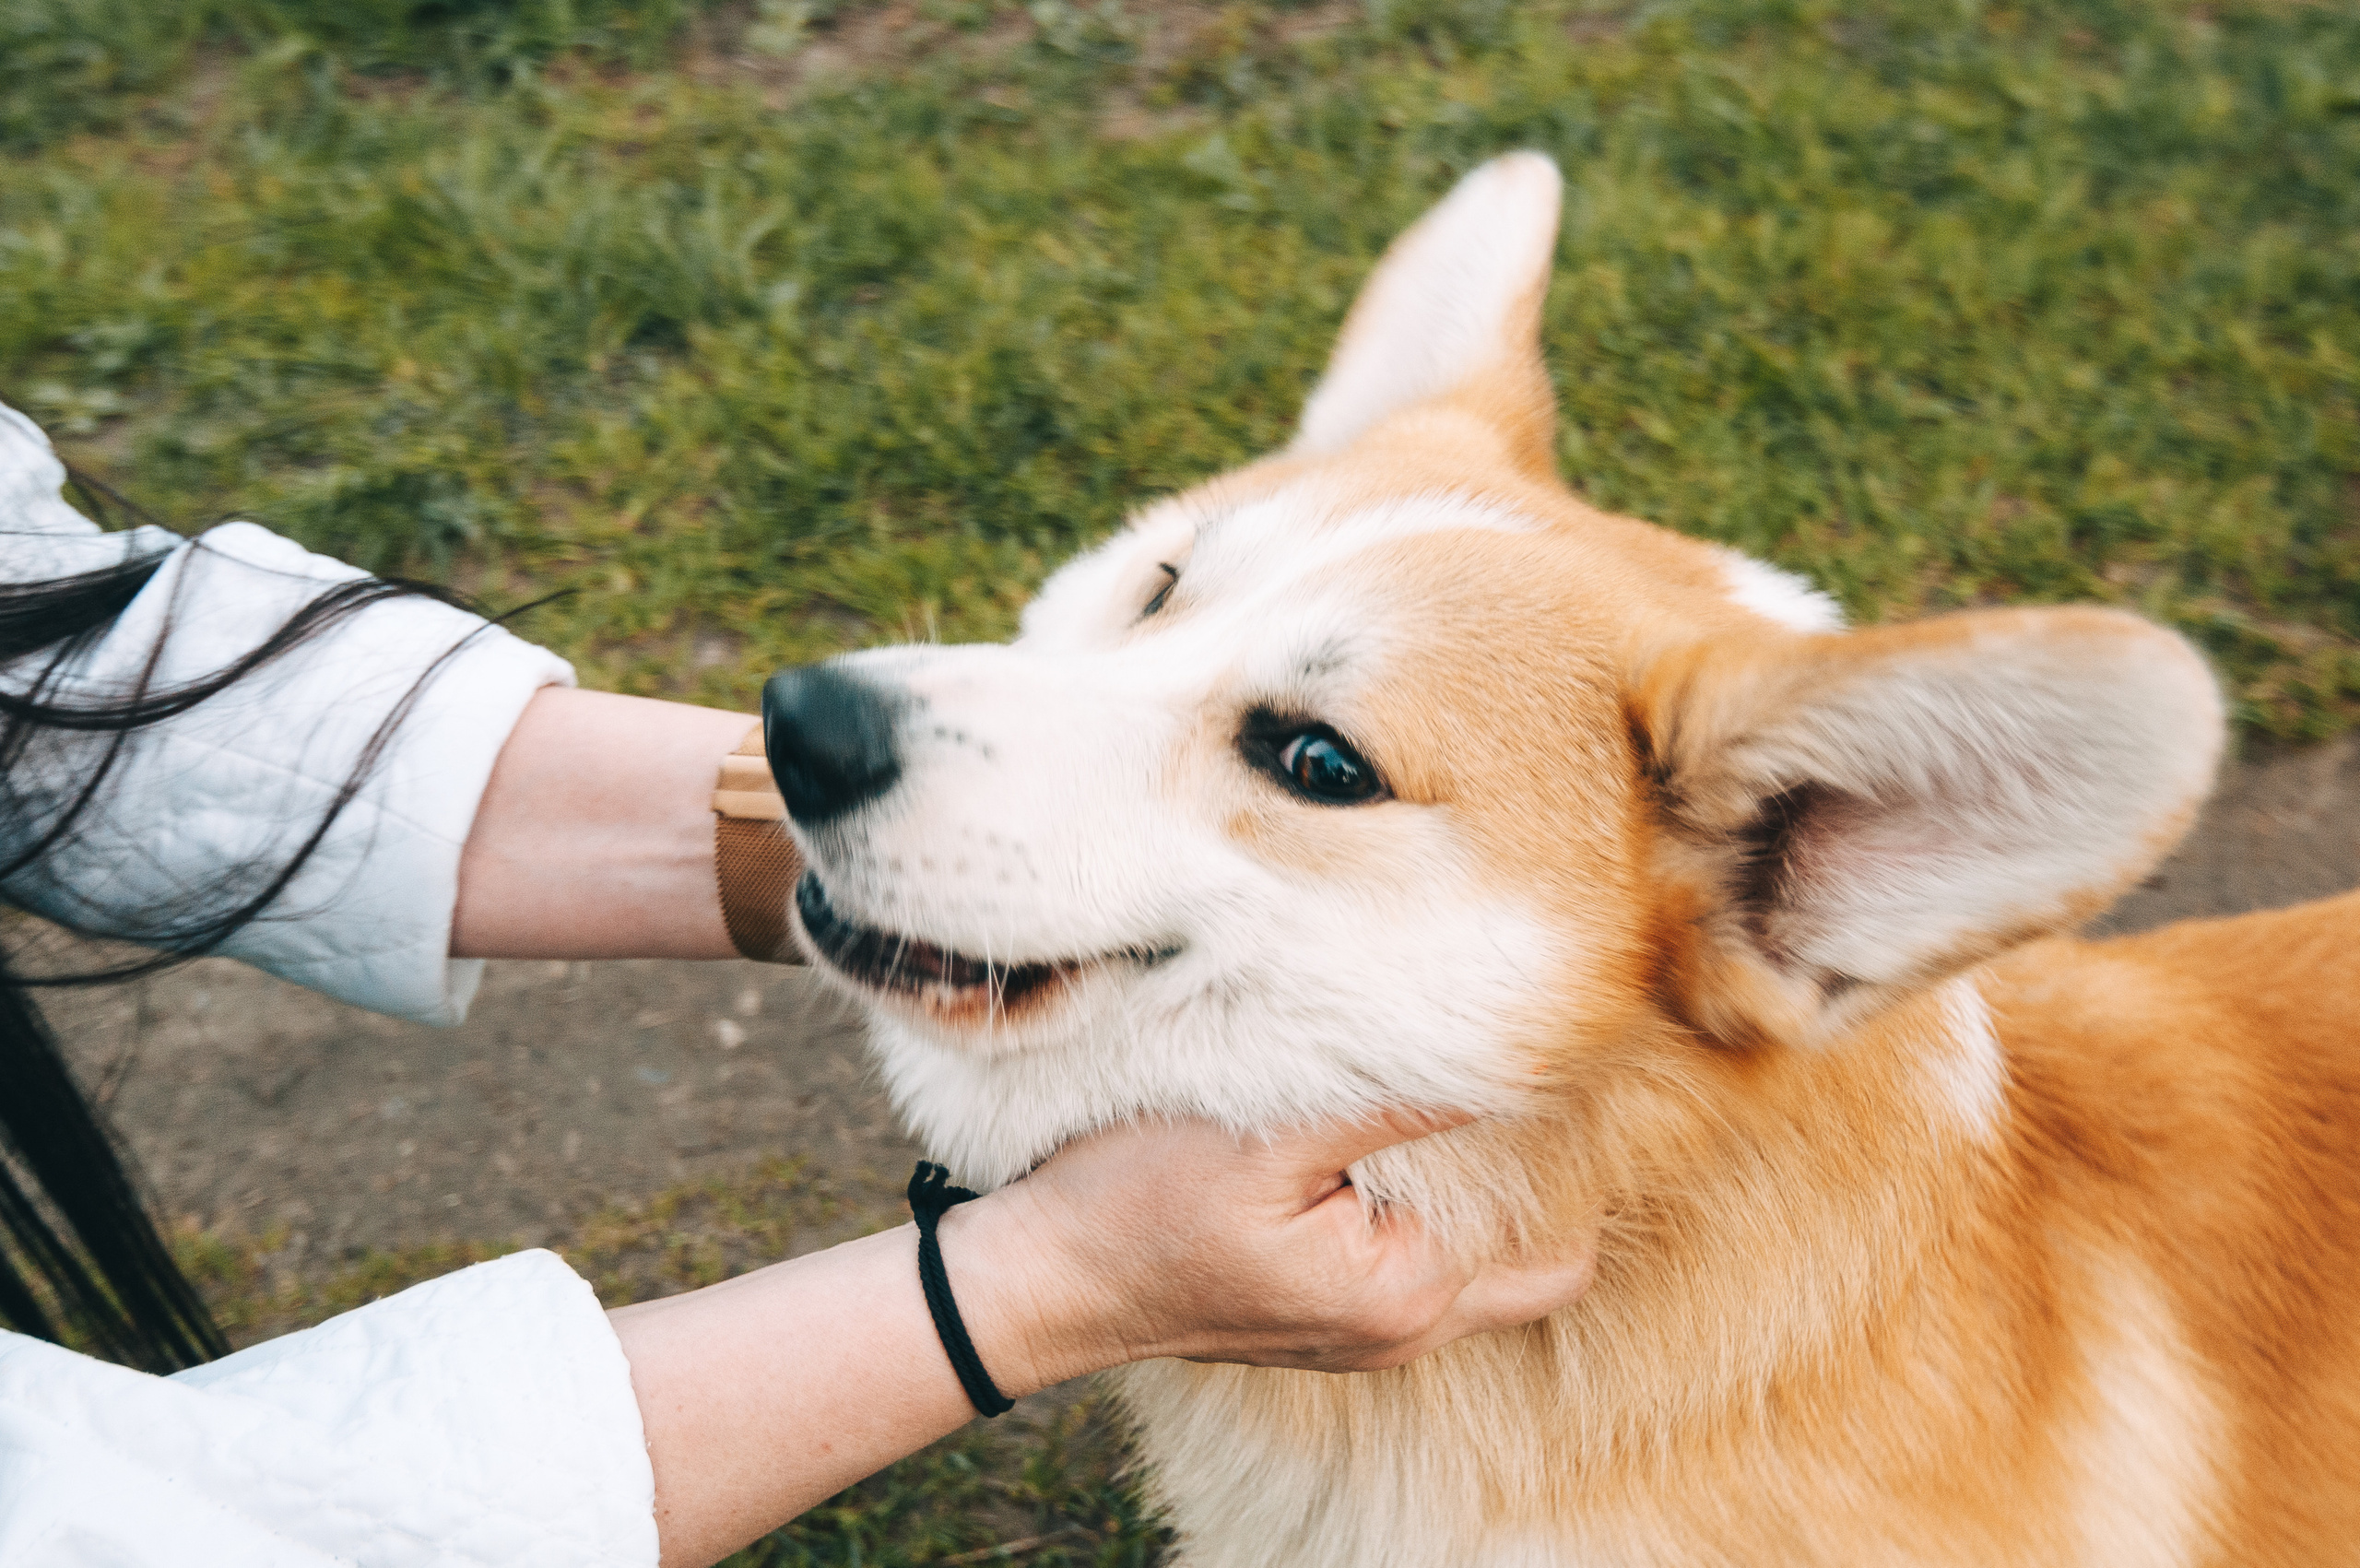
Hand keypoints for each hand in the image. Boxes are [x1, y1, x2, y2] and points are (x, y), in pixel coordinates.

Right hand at [941, 1112, 1595, 1393]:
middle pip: (1525, 1256)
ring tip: (1454, 1079)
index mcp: (1406, 1296)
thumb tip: (1504, 1061)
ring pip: (1464, 1249)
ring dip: (1466, 1179)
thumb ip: (1394, 1103)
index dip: (1577, 1170)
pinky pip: (1406, 1251)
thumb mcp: (1269, 1134)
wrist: (1041, 1278)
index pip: (1559, 1249)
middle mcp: (1399, 1329)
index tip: (1573, 1082)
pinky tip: (1386, 1125)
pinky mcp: (1323, 1308)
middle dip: (1533, 1172)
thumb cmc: (1136, 1206)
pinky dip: (1413, 1195)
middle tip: (1523, 1066)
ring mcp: (1361, 1327)